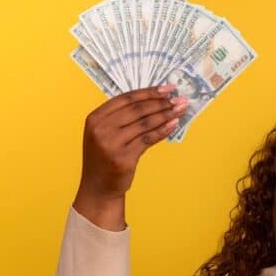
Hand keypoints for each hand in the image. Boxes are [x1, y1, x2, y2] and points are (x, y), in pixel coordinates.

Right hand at [75, 85, 188, 229]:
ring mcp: (111, 143)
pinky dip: (162, 131)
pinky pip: (147, 139)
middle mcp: (101, 128)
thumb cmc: (105, 158)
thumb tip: (154, 101)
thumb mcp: (105, 133)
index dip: (148, 92)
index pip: (126, 98)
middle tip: (179, 99)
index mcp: (95, 117)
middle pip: (137, 109)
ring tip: (180, 109)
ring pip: (144, 123)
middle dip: (161, 102)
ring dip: (166, 115)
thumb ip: (121, 117)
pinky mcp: (123, 157)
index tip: (167, 88)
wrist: (98, 187)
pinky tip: (173, 124)